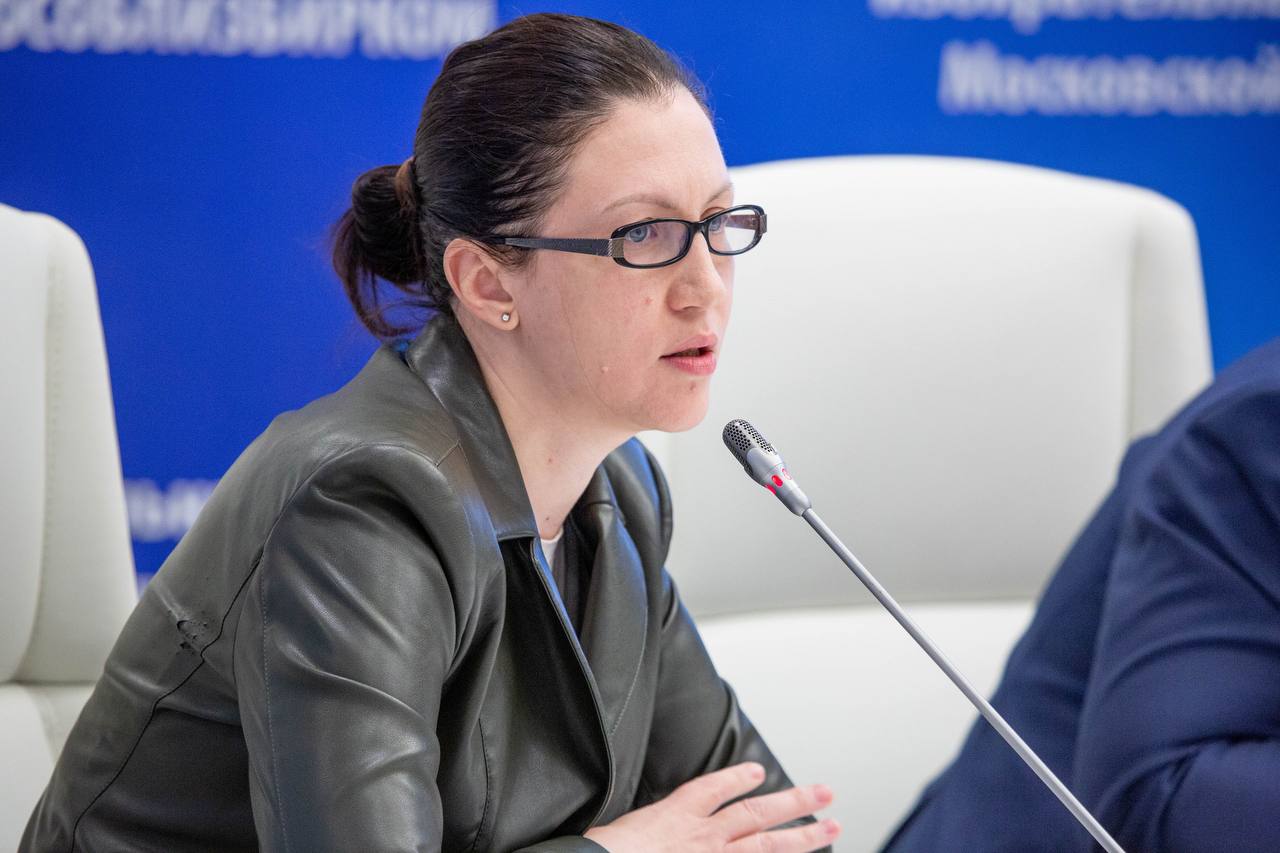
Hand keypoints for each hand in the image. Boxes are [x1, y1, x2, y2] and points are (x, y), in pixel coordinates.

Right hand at [582, 762, 839, 851]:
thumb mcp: (625, 831)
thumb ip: (650, 826)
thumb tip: (652, 827)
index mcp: (676, 816)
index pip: (712, 789)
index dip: (736, 778)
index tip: (756, 771)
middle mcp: (702, 836)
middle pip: (757, 813)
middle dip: (794, 802)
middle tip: (825, 793)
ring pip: (767, 844)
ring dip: (802, 836)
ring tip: (831, 828)